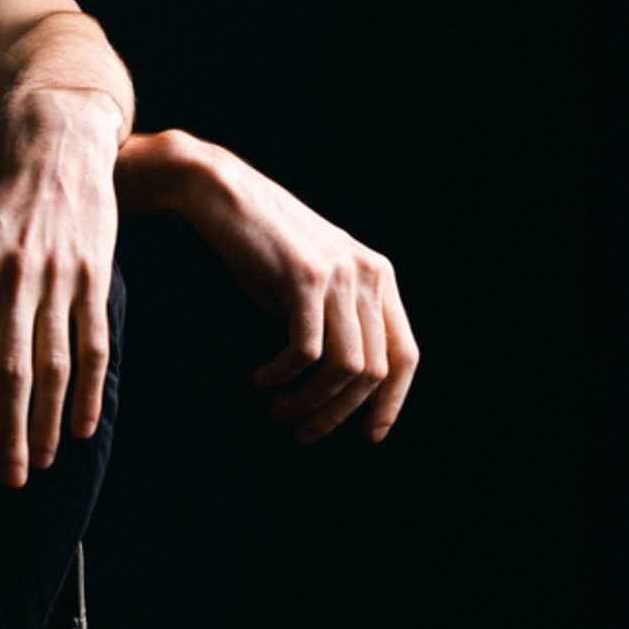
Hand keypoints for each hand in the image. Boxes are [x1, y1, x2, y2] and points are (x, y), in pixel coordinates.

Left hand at [0, 88, 121, 487]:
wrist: (56, 140)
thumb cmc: (2, 201)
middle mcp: (15, 272)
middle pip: (14, 365)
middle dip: (12, 428)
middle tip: (11, 478)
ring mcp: (59, 272)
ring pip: (56, 360)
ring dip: (51, 418)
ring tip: (44, 460)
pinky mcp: (94, 271)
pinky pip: (94, 340)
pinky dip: (90, 387)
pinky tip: (85, 423)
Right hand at [170, 138, 419, 443]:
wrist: (225, 195)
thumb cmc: (263, 244)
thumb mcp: (314, 282)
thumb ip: (337, 318)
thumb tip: (342, 383)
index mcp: (378, 277)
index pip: (404, 354)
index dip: (391, 402)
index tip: (369, 434)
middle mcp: (368, 275)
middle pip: (372, 371)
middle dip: (339, 413)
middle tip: (304, 432)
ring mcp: (339, 275)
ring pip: (343, 368)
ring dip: (310, 402)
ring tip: (281, 411)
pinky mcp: (304, 278)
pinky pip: (305, 351)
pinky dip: (284, 376)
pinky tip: (263, 380)